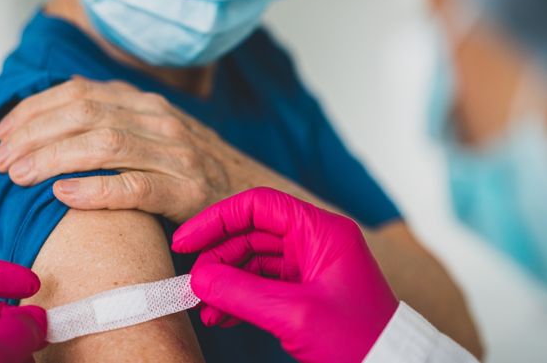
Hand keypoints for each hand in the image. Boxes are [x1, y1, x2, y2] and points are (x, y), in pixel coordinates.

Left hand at [0, 77, 267, 222]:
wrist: (250, 194)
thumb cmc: (189, 168)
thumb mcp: (153, 132)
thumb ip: (113, 119)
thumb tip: (54, 112)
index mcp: (145, 102)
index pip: (79, 92)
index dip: (34, 109)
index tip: (2, 132)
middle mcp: (160, 120)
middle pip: (85, 114)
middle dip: (33, 134)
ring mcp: (176, 154)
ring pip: (104, 145)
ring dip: (52, 158)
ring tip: (18, 175)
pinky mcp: (187, 192)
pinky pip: (135, 186)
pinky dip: (96, 189)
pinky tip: (64, 195)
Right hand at [172, 188, 398, 362]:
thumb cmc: (359, 340)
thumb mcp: (295, 314)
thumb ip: (242, 293)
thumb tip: (199, 279)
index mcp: (321, 231)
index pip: (259, 206)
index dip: (218, 219)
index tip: (186, 240)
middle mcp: (315, 242)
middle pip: (252, 233)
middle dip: (218, 257)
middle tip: (193, 284)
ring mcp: (310, 268)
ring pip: (253, 261)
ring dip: (225, 282)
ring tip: (204, 306)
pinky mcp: (305, 293)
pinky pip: (262, 285)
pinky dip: (239, 298)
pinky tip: (220, 315)